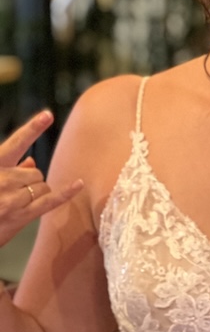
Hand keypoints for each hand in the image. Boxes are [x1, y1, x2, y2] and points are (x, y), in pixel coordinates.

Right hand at [0, 111, 82, 247]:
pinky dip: (66, 193)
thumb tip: (31, 161)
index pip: (16, 143)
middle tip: (10, 194)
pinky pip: (50, 201)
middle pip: (35, 172)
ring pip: (42, 187)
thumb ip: (8, 168)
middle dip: (29, 181)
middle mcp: (4, 179)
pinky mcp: (21, 216)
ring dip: (35, 193)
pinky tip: (79, 184)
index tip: (48, 115)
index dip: (32, 128)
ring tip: (13, 204)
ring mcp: (13, 198)